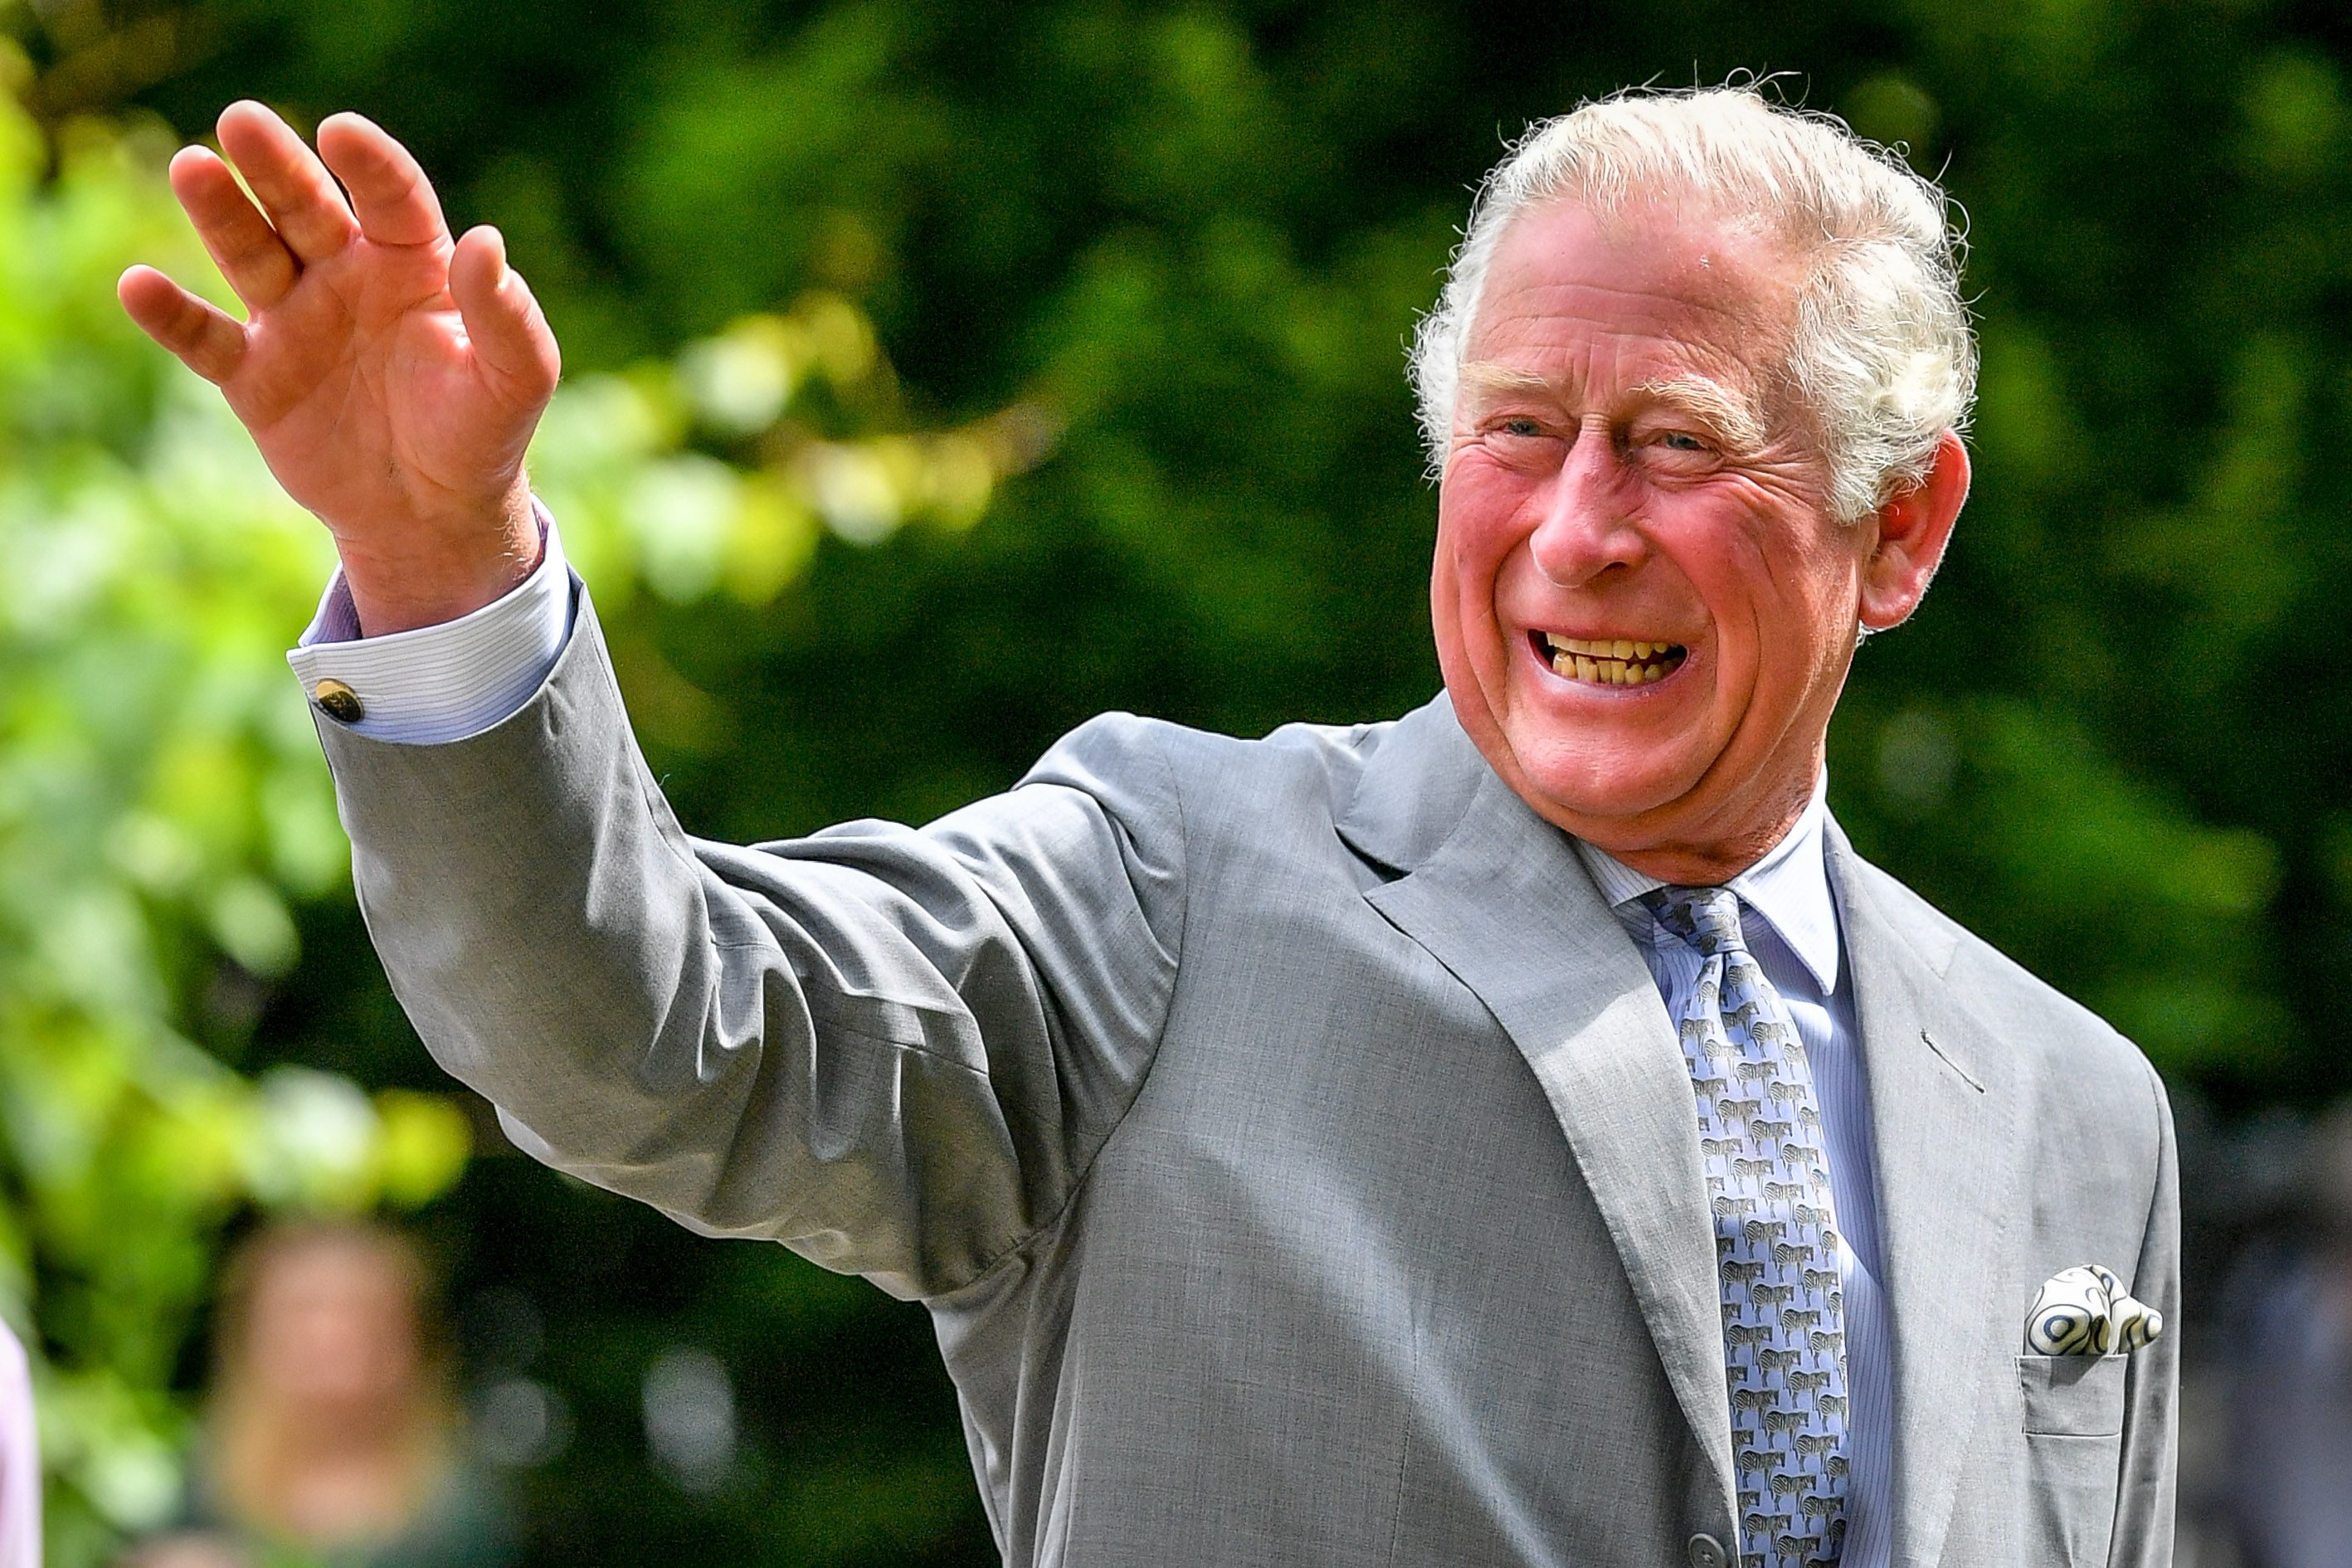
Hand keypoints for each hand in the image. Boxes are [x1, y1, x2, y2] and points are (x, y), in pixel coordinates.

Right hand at [119, 102, 560, 632]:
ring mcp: (294, 320)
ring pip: (250, 254)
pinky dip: (170, 316)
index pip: (392, 198)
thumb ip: (508, 316)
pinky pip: (205, 339)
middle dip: (276, 165)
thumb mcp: (516, 380)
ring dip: (219, 213)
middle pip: (305, 207)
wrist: (432, 515)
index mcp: (414, 263)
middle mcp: (346, 276)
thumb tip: (487, 242)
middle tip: (241, 120)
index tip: (342, 134)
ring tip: (193, 167)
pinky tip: (138, 286)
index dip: (370, 164)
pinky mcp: (253, 376)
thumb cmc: (482, 434)